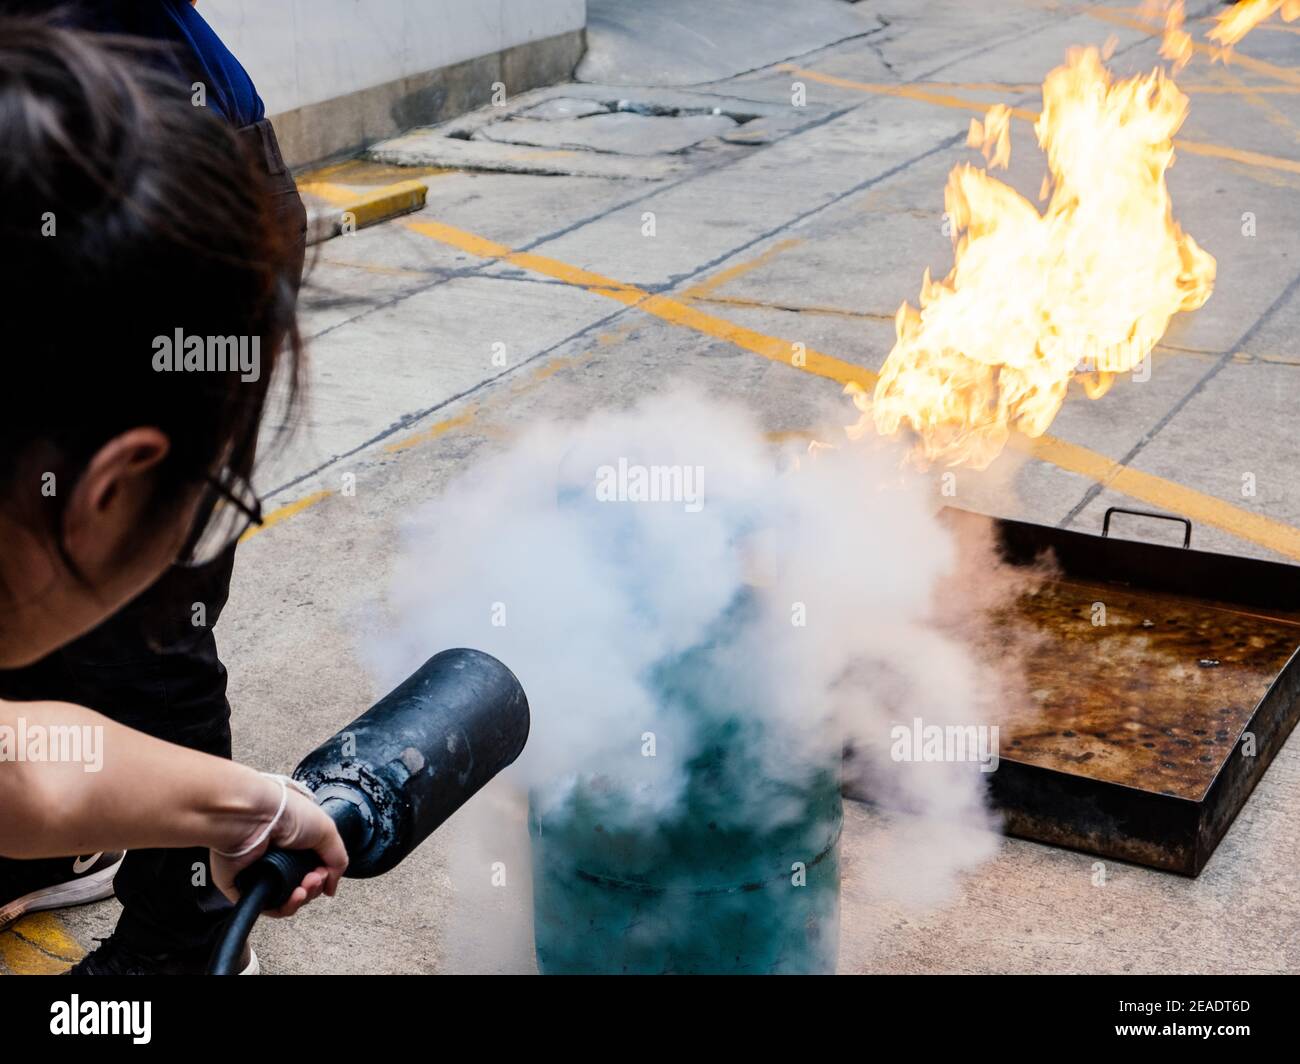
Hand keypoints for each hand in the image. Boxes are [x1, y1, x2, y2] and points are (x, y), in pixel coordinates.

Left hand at [211, 777, 348, 916]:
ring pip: (286, 899)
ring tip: (304, 888)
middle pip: (303, 885)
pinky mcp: (243, 886)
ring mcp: (261, 872)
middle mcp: (278, 856)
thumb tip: (332, 886)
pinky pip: (267, 906)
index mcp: (296, 841)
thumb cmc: (284, 812)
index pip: (314, 868)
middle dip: (314, 886)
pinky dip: (284, 907)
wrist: (252, 816)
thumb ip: (338, 859)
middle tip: (314, 878)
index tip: (324, 872)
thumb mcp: (327, 830)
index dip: (324, 874)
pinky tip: (295, 897)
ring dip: (302, 898)